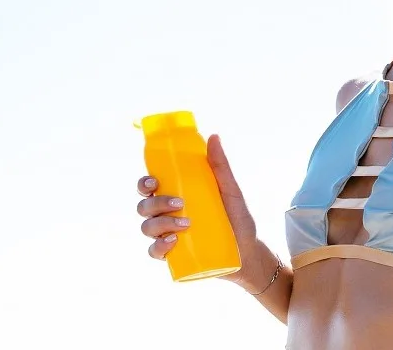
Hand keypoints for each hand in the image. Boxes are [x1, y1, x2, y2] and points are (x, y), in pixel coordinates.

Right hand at [136, 134, 258, 284]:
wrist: (248, 251)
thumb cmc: (237, 218)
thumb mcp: (230, 190)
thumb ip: (220, 166)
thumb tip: (214, 137)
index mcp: (176, 195)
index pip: (149, 186)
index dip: (144, 182)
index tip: (154, 181)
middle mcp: (167, 215)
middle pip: (144, 206)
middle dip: (155, 203)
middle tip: (179, 203)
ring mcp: (167, 235)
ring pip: (147, 227)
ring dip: (160, 224)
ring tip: (185, 224)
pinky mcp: (172, 256)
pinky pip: (154, 252)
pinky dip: (160, 247)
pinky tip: (173, 242)